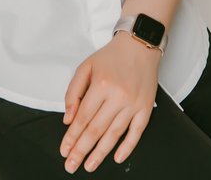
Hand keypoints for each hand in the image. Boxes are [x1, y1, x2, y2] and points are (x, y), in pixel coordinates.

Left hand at [59, 32, 160, 172]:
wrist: (139, 44)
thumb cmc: (112, 56)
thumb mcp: (86, 66)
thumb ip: (73, 91)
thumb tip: (68, 118)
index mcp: (101, 84)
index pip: (82, 117)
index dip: (72, 137)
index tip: (65, 150)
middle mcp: (117, 96)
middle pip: (96, 130)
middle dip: (82, 150)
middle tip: (72, 165)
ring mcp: (133, 103)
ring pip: (114, 134)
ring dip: (100, 153)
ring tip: (89, 165)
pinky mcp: (146, 107)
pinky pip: (136, 132)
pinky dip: (127, 147)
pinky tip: (117, 157)